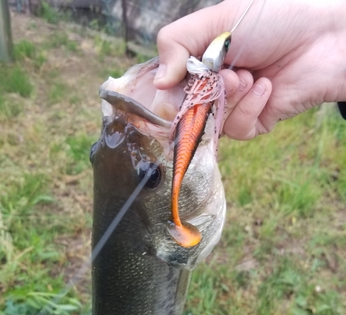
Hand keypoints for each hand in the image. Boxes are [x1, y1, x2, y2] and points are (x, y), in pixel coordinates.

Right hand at [155, 0, 345, 139]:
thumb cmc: (273, 18)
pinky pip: (236, 130)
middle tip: (222, 74)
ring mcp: (233, 105)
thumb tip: (156, 84)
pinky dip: (249, 107)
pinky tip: (265, 86)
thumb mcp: (217, 19)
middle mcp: (213, 84)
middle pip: (185, 109)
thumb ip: (177, 44)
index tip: (173, 85)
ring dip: (229, 98)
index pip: (168, 85)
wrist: (323, 36)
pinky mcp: (254, 122)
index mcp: (200, 59)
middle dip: (202, 93)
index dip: (167, 90)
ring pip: (209, 123)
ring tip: (249, 75)